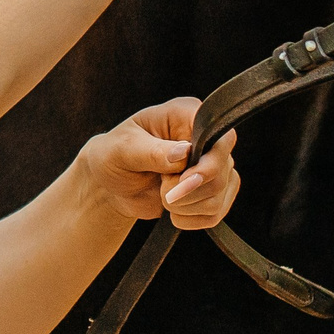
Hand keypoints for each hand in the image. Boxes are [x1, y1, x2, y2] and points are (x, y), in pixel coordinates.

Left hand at [79, 96, 240, 230]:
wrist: (110, 184)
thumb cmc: (113, 156)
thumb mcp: (123, 149)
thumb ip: (152, 151)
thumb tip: (183, 152)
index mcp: (186, 114)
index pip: (218, 136)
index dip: (206, 164)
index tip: (182, 181)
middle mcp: (205, 137)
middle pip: (223, 170)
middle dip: (190, 191)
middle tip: (164, 193)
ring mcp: (212, 164)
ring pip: (220, 193)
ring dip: (188, 206)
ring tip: (164, 197)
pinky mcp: (211, 190)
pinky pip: (217, 212)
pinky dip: (193, 219)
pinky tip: (174, 213)